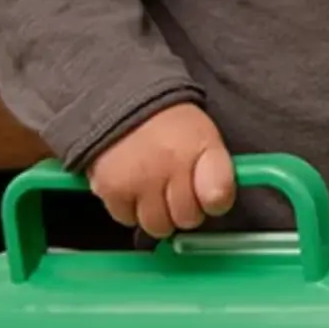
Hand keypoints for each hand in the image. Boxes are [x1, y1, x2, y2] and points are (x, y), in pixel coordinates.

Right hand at [88, 102, 235, 239]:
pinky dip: (129, 209)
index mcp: (202, 149)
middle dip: (184, 210)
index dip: (215, 203)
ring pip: (157, 226)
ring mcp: (139, 180)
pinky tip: (131, 187)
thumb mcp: (205, 137)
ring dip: (157, 215)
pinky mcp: (110, 189)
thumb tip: (215, 206)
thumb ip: (217, 173)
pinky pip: (126, 219)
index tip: (209, 196)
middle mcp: (171, 166)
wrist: (120, 101)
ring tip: (153, 190)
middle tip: (176, 189)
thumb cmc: (171, 126)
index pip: (218, 198)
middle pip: (187, 219)